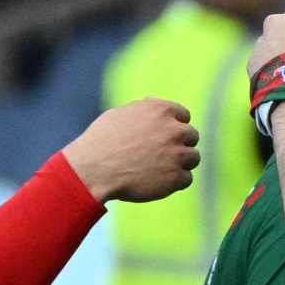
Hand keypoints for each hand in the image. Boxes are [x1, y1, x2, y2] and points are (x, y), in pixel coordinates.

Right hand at [62, 96, 201, 202]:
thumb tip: (156, 103)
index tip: (162, 135)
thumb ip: (144, 110)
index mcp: (161, 110)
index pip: (184, 115)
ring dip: (179, 163)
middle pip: (192, 136)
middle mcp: (174, 130)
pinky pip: (186, 179)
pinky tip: (155, 181)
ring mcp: (177, 154)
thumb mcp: (119, 115)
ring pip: (193, 158)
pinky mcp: (176, 177)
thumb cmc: (100, 142)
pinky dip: (174, 182)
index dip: (174, 126)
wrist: (91, 170)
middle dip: (179, 144)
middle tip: (158, 154)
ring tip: (155, 168)